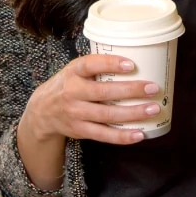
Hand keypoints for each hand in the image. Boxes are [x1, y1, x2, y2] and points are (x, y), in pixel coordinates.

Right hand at [22, 54, 162, 145]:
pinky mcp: (80, 130)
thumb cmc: (68, 85)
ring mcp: (76, 113)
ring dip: (133, 113)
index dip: (110, 64)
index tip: (131, 64)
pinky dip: (122, 136)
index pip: (90, 65)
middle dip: (131, 90)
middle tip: (153, 88)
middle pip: (104, 92)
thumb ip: (96, 67)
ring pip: (107, 115)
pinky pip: (104, 135)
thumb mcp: (74, 70)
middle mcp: (73, 92)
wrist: (42, 111)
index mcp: (73, 72)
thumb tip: (136, 60)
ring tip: (153, 109)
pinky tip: (139, 134)